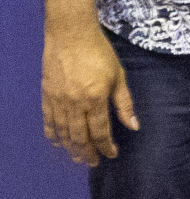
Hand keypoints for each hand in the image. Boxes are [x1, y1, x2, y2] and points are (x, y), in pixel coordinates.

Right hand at [41, 20, 137, 167]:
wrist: (71, 35)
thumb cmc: (100, 53)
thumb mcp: (118, 76)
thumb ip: (124, 103)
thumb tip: (134, 126)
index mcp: (95, 99)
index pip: (100, 132)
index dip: (106, 146)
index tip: (111, 154)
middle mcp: (75, 104)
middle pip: (80, 137)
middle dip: (88, 152)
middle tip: (94, 162)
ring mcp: (58, 101)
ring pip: (63, 132)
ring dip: (71, 148)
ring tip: (78, 157)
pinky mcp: (47, 96)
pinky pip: (48, 121)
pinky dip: (53, 134)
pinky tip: (58, 143)